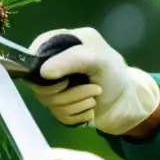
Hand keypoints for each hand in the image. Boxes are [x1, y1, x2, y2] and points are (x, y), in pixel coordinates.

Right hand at [28, 27, 159, 135]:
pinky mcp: (59, 105)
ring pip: (49, 103)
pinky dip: (78, 114)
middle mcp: (52, 64)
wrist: (126, 102)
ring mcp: (54, 86)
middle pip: (39, 84)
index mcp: (59, 43)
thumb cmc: (114, 74)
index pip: (32, 56)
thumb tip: (43, 72)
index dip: (44, 72)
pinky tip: (90, 107)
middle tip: (93, 88)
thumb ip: (72, 59)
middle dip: (69, 92)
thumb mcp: (99, 59)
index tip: (64, 80)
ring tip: (95, 95)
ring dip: (78, 103)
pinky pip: (58, 115)